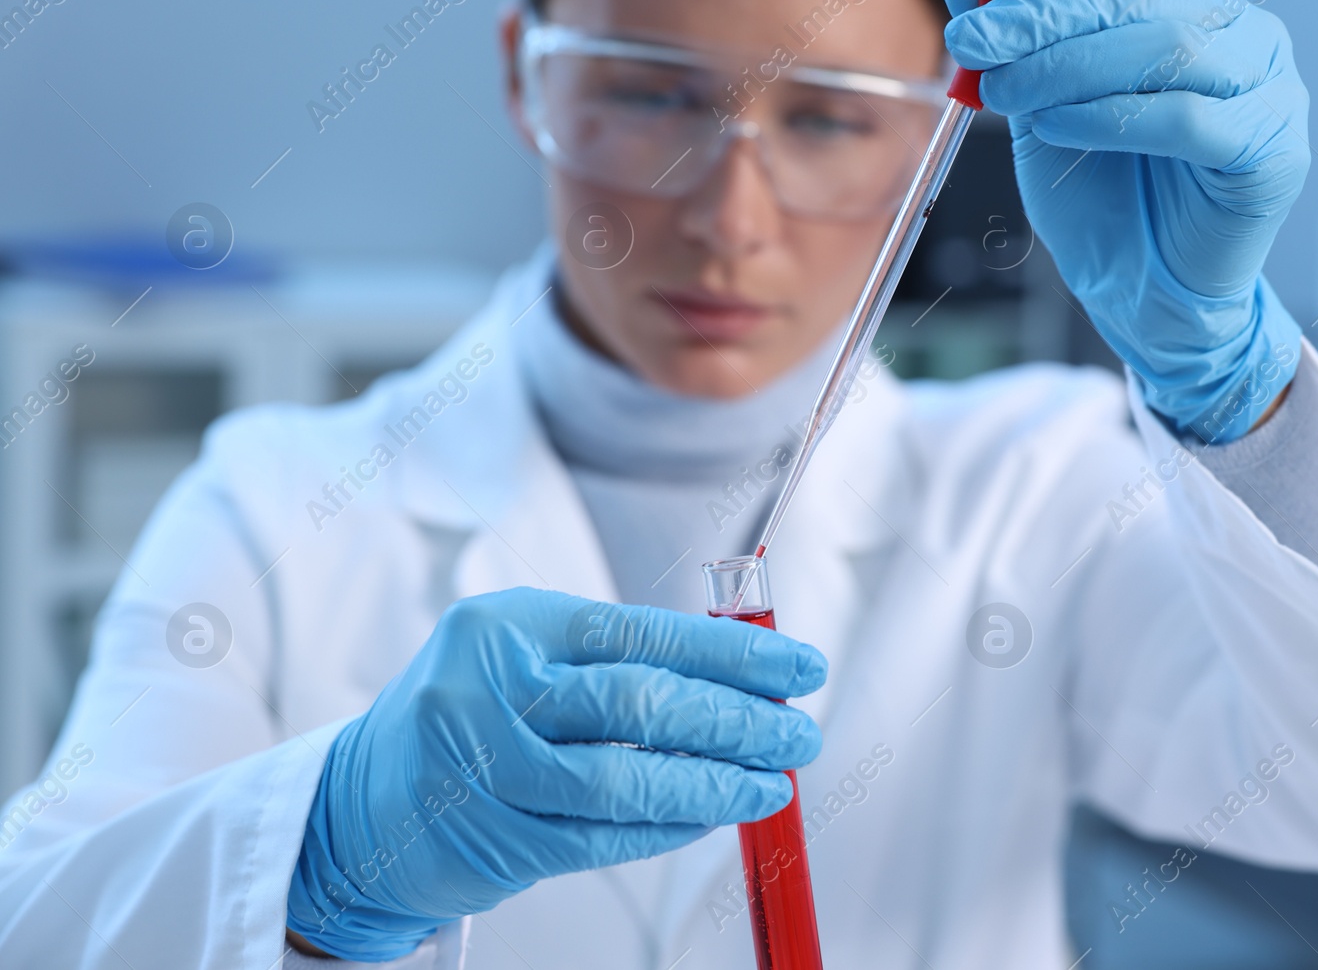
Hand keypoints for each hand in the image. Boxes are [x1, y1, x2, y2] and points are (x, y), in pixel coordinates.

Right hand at [286, 587, 826, 960]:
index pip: (639, 634)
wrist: (367, 800)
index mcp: (507, 627)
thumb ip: (623, 656)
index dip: (731, 654)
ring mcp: (485, 771)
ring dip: (714, 784)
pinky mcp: (492, 840)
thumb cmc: (478, 709)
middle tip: (800, 731)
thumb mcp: (532, 654)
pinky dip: (668, 826)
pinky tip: (713, 812)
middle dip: (736, 720)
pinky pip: (603, 836)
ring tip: (774, 782)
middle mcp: (487, 692)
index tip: (798, 667)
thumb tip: (747, 670)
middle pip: (638, 705)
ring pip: (625, 781)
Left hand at [943, 0, 1306, 441]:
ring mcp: (1267, 87)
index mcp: (1187, 1)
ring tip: (1006, 92)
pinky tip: (1058, 126)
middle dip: (1042, 15)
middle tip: (973, 41)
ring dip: (1068, 66)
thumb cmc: (1104, 198)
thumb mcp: (1042, 109)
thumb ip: (1017, 48)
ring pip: (1167, 48)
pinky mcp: (1273, 150)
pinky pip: (1188, 118)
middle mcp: (1239, 30)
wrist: (1146, 292)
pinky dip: (1112, 117)